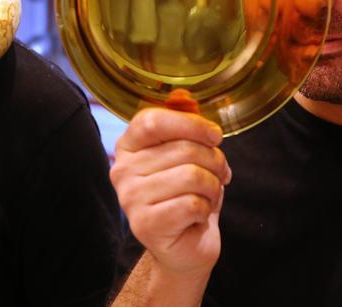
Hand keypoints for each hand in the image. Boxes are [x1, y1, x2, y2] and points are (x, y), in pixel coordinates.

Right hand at [110, 108, 230, 278]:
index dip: (191, 124)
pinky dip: (206, 209)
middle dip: (214, 161)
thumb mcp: (187, 154)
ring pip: (191, 176)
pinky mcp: (145, 224)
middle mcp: (122, 169)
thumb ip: (183, 124)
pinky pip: (192, 204)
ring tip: (207, 195)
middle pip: (182, 149)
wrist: (184, 245)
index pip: (153, 120)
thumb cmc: (187, 194)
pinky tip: (198, 215)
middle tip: (219, 175)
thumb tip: (182, 96)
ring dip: (212, 187)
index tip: (215, 135)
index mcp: (128, 145)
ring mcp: (130, 198)